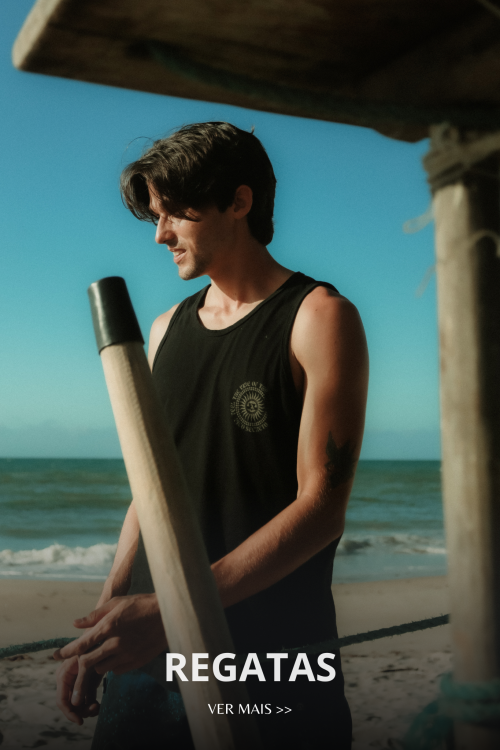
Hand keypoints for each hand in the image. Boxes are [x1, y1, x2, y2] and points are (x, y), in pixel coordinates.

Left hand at [53, 594, 167, 675]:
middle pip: (88, 662)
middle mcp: (116, 643)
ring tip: (102, 653)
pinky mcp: (136, 662)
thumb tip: (76, 623)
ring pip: (102, 668)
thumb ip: (95, 615)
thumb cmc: (141, 604)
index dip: (67, 651)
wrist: (168, 614)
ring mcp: (127, 655)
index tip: (56, 655)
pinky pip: (116, 671)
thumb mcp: (117, 603)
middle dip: (80, 664)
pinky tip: (117, 655)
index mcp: (109, 626)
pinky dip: (112, 666)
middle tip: (76, 663)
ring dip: (98, 662)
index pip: (81, 644)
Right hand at [55, 655, 101, 724]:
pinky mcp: (87, 684)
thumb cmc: (92, 648)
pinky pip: (87, 699)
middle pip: (70, 704)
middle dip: (80, 711)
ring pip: (79, 704)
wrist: (103, 639)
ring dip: (86, 709)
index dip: (69, 712)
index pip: (62, 700)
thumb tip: (75, 705)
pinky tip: (98, 705)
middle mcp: (68, 681)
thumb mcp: (85, 664)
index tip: (79, 721)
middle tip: (94, 709)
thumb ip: (80, 683)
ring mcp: (78, 683)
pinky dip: (91, 705)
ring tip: (97, 707)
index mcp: (63, 676)